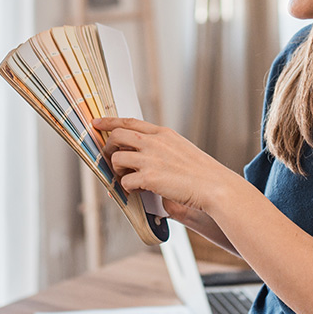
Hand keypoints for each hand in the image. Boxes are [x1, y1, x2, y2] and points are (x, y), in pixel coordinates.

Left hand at [92, 117, 238, 215]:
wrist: (215, 186)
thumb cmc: (202, 172)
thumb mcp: (182, 149)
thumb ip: (162, 148)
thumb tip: (143, 155)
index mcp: (163, 134)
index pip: (130, 122)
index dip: (110, 122)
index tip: (97, 123)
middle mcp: (155, 142)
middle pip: (117, 136)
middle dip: (108, 147)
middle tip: (109, 159)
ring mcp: (151, 159)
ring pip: (116, 159)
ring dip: (116, 171)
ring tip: (125, 180)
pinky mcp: (150, 178)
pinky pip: (125, 181)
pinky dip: (126, 188)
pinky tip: (136, 191)